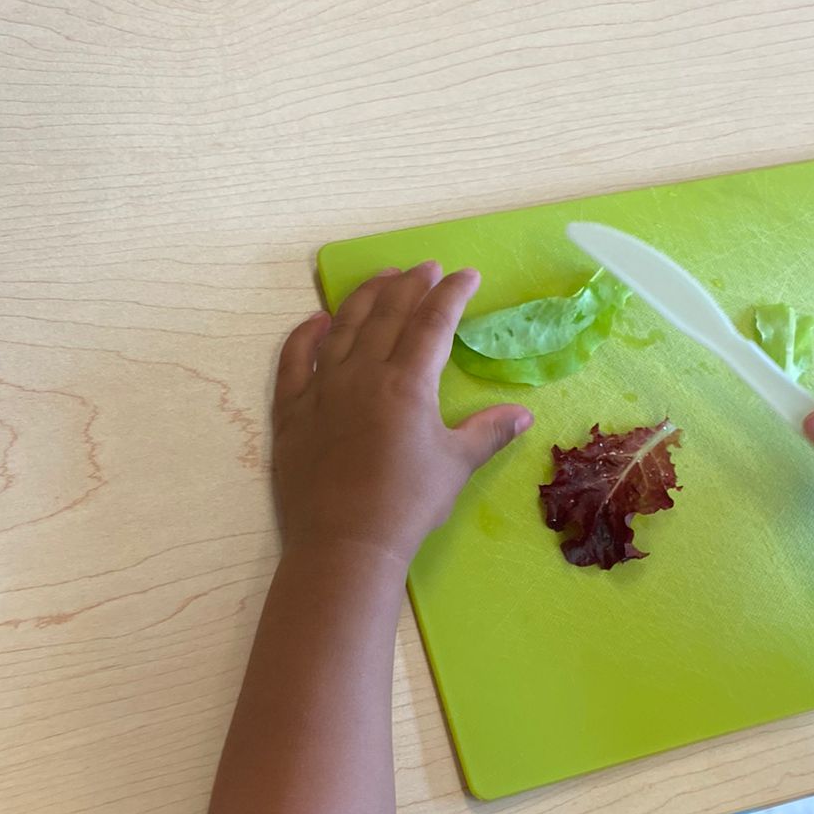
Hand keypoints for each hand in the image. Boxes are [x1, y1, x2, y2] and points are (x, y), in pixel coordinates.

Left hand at [273, 263, 531, 565]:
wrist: (345, 545)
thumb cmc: (407, 505)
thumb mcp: (455, 466)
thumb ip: (488, 433)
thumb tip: (522, 414)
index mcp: (406, 383)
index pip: (432, 323)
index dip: (451, 294)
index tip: (466, 276)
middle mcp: (362, 373)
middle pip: (387, 313)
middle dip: (410, 284)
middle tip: (426, 268)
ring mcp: (321, 389)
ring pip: (342, 326)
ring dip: (364, 297)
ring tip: (381, 278)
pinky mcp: (291, 411)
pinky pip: (295, 359)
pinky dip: (306, 335)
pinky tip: (316, 321)